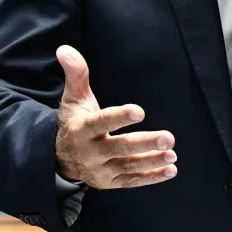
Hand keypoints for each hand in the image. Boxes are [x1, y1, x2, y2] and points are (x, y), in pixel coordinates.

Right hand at [55, 45, 176, 188]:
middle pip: (120, 147)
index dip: (119, 117)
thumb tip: (65, 49)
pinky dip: (151, 177)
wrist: (60, 158)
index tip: (140, 111)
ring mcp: (100, 170)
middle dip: (144, 143)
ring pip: (128, 166)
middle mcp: (91, 152)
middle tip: (168, 137)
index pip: (101, 122)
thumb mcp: (73, 98)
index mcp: (82, 129)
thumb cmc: (74, 121)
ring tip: (172, 153)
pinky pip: (132, 181)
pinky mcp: (109, 182)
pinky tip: (170, 169)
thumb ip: (76, 74)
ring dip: (151, 161)